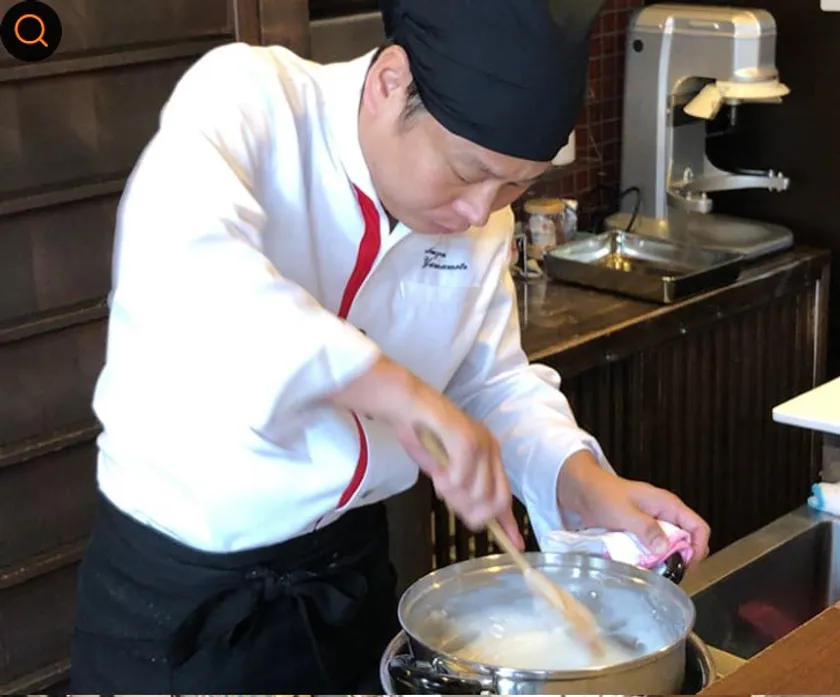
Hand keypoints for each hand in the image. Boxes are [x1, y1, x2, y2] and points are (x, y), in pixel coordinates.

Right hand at [330, 356, 522, 548]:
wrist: (407, 405)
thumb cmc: (422, 434)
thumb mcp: (443, 469)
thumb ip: (458, 491)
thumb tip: (472, 518)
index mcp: (489, 456)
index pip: (504, 496)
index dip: (509, 523)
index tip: (515, 543)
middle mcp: (491, 449)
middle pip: (496, 501)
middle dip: (473, 513)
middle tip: (449, 503)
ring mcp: (481, 444)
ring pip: (478, 494)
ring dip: (454, 497)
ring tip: (438, 481)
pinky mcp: (466, 440)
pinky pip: (462, 479)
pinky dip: (447, 484)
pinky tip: (436, 475)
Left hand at [556, 450, 709, 563]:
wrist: (581, 490)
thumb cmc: (603, 494)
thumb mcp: (624, 511)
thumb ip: (646, 528)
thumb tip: (666, 548)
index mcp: (667, 505)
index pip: (698, 527)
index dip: (699, 548)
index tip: (687, 566)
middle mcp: (664, 516)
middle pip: (687, 542)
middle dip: (682, 559)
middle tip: (669, 574)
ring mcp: (652, 525)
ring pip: (670, 548)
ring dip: (665, 561)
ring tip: (654, 573)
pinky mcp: (640, 534)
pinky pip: (653, 550)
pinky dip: (651, 560)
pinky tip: (642, 567)